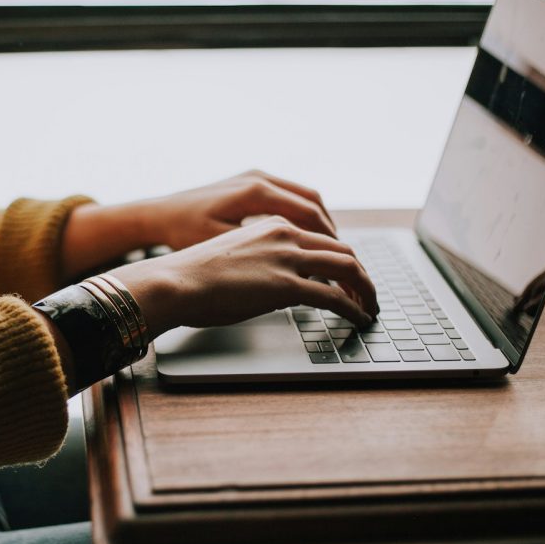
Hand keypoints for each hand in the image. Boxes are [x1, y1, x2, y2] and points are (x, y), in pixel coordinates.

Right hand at [109, 216, 376, 338]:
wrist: (174, 281)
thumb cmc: (191, 275)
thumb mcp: (232, 258)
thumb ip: (260, 263)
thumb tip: (274, 287)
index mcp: (271, 224)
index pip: (320, 237)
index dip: (340, 258)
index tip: (347, 276)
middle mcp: (285, 234)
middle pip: (342, 249)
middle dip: (361, 274)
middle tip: (367, 293)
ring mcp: (287, 258)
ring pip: (347, 268)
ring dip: (365, 289)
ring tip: (370, 307)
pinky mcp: (286, 285)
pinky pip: (335, 297)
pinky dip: (354, 308)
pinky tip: (359, 318)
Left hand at [139, 169, 336, 249]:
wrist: (158, 214)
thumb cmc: (184, 233)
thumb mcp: (223, 247)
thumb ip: (261, 255)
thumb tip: (299, 271)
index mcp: (256, 192)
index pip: (309, 215)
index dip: (330, 241)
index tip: (342, 263)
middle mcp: (259, 178)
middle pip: (313, 203)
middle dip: (331, 233)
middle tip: (344, 259)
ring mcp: (255, 177)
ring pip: (304, 197)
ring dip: (320, 223)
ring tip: (330, 250)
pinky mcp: (250, 181)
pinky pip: (289, 195)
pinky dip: (303, 215)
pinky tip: (305, 238)